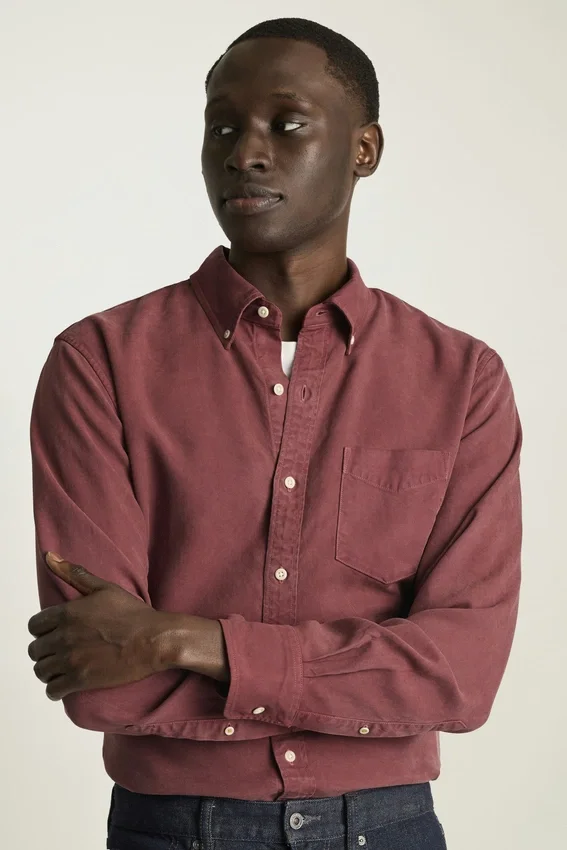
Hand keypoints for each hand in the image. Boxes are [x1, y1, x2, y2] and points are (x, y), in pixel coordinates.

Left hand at [27, 552, 171, 700]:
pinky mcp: (80, 680)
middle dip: (45, 651)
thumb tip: (49, 557)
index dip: (42, 631)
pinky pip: (53, 690)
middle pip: (35, 650)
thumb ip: (74, 574)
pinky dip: (55, 689)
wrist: (153, 640)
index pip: (34, 626)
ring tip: (60, 669)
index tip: (53, 634)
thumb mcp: (104, 588)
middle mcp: (63, 637)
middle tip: (59, 652)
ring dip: (48, 670)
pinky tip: (64, 684)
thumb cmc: (132, 614)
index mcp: (66, 613)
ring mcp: (70, 660)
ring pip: (41, 671)